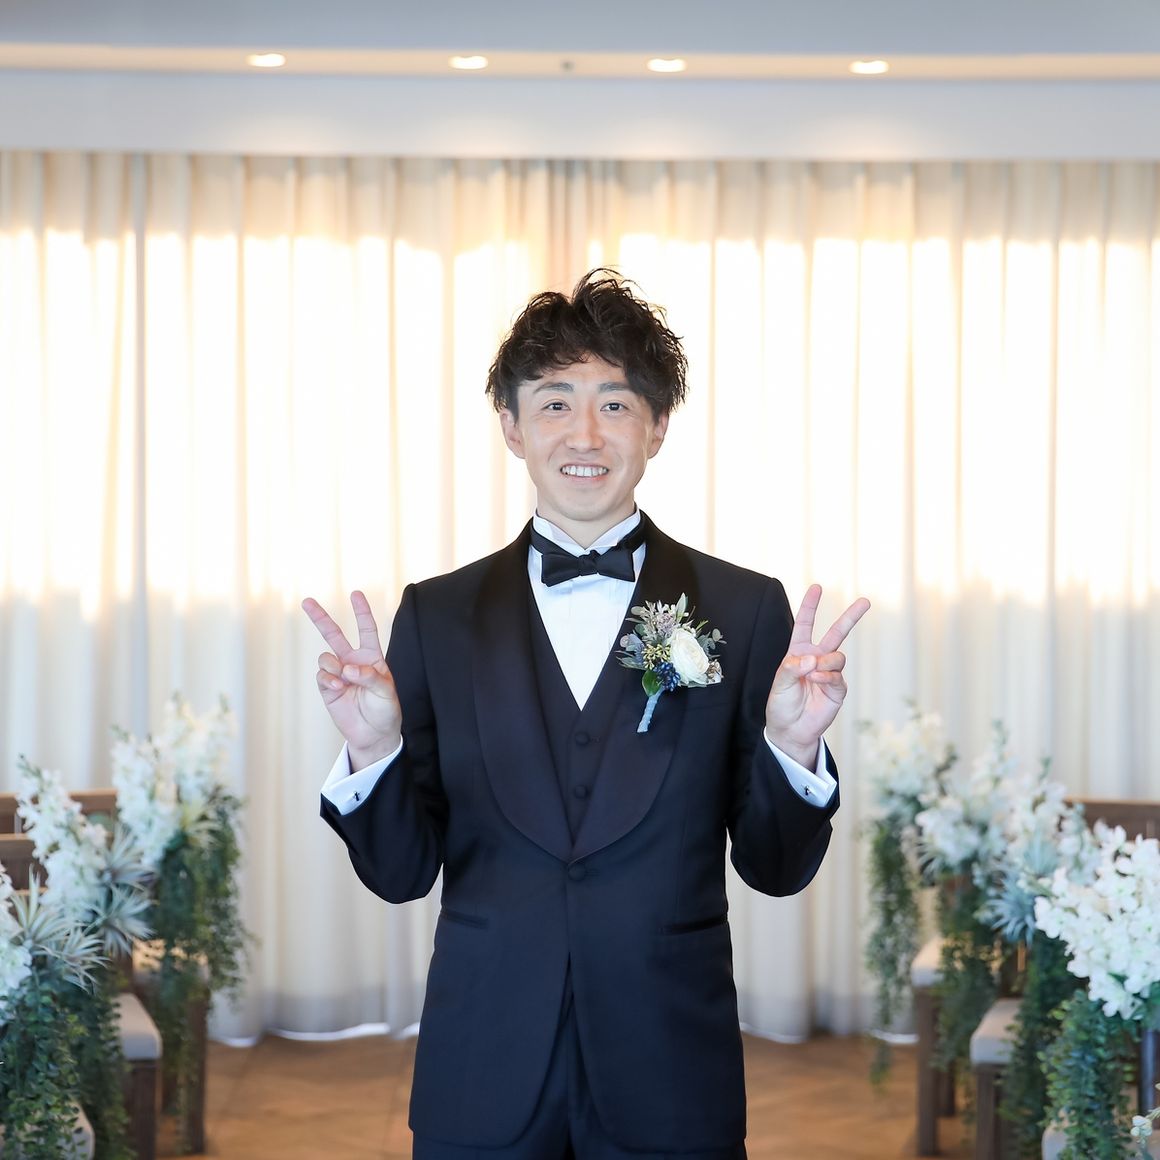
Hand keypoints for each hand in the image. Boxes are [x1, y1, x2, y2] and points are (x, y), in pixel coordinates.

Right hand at [302, 590, 402, 766]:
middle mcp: (353, 661)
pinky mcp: (328, 688)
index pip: (366, 629)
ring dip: (333, 666)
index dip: (361, 612)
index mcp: (372, 657)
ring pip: (326, 657)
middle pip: (334, 634)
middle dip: (320, 618)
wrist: (374, 734)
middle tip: (306, 601)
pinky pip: (321, 675)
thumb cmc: (385, 710)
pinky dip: (329, 679)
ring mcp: (338, 674)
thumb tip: (347, 667)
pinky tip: (338, 687)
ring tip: (344, 680)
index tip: (355, 593)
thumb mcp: (386, 691)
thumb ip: (370, 676)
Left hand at [764, 584, 869, 767]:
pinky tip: (817, 680)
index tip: (817, 587)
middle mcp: (816, 659)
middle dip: (851, 617)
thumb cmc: (781, 705)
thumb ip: (792, 668)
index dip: (810, 606)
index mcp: (798, 652)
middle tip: (866, 601)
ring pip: (838, 656)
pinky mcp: (838, 689)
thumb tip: (812, 658)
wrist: (790, 730)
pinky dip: (827, 676)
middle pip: (836, 633)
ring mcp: (829, 673)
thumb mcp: (779, 684)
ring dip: (826, 662)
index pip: (805, 624)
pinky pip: (838, 676)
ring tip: (813, 673)